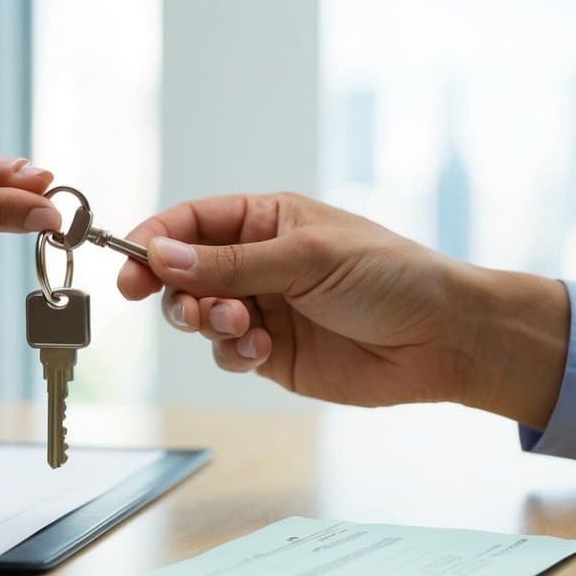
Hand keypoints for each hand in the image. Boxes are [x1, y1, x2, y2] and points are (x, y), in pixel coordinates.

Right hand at [117, 192, 568, 428]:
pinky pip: (226, 354)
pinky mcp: (272, 354)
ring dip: (206, 322)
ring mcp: (263, 309)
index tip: (131, 265)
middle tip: (182, 307)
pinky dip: (232, 354)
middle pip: (184, 273)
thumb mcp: (307, 258)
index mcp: (267, 220)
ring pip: (199, 315)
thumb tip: (162, 258)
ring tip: (238, 326)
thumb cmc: (391, 277)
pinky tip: (262, 351)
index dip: (156, 241)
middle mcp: (257, 263)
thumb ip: (231, 264)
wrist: (444, 340)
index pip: (192, 223)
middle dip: (175, 290)